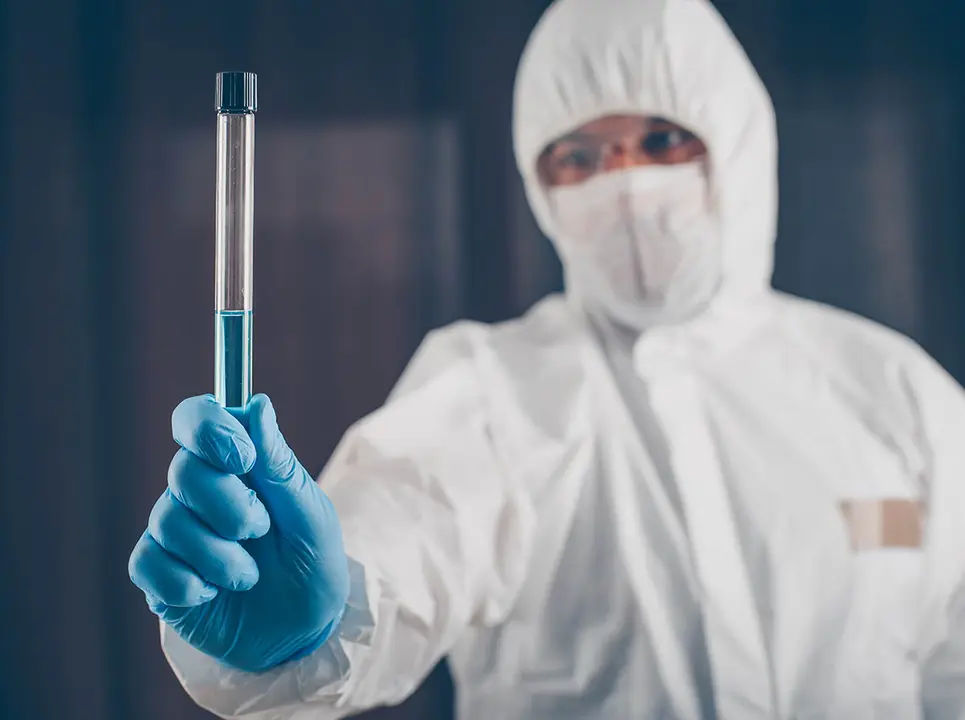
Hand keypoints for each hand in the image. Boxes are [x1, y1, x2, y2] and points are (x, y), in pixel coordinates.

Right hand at [129, 394, 349, 672]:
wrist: (304, 633)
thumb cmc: (313, 563)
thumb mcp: (310, 515)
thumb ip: (280, 464)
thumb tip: (256, 405)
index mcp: (237, 465)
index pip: (196, 418)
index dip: (209, 430)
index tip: (243, 459)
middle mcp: (199, 492)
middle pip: (183, 471)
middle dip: (229, 507)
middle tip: (260, 531)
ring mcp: (176, 533)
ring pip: (168, 521)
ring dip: (220, 556)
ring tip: (249, 576)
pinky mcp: (159, 575)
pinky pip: (148, 564)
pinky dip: (187, 583)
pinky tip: (213, 594)